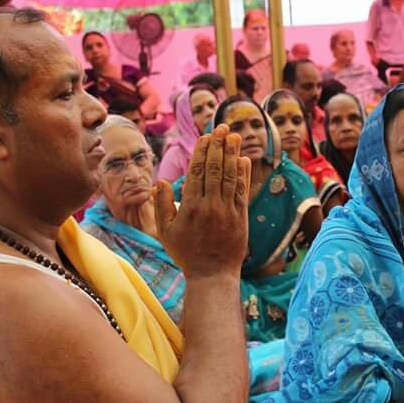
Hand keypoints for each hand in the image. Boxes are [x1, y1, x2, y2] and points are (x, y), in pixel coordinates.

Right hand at [153, 124, 251, 277]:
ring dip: (232, 155)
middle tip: (222, 127)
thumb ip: (161, 205)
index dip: (202, 152)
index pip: (196, 173)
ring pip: (229, 177)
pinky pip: (242, 191)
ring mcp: (227, 211)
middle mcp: (210, 206)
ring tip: (234, 136)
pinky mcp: (241, 218)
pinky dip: (243, 175)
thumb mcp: (165, 231)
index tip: (206, 137)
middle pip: (214, 169)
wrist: (212, 274)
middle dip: (218, 146)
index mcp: (190, 207)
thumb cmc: (186, 253)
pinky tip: (244, 160)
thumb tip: (159, 182)